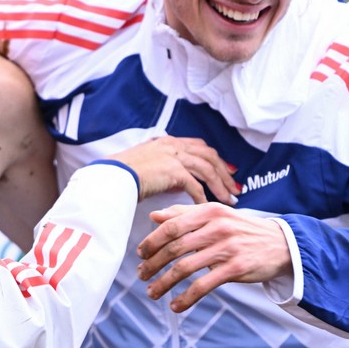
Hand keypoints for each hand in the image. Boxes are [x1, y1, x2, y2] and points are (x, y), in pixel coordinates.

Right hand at [106, 136, 239, 203]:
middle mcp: (173, 145)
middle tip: (236, 186)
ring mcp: (174, 156)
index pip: (199, 147)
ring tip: (230, 200)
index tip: (228, 169)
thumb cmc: (123, 174)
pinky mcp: (173, 170)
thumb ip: (165, 170)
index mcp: (168, 142)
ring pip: (207, 169)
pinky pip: (195, 185)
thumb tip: (179, 183)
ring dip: (220, 185)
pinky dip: (203, 196)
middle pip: (209, 156)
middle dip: (225, 172)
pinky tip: (207, 206)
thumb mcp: (147, 166)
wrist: (112, 176)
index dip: (216, 158)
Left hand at [135, 204, 291, 311]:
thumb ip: (184, 214)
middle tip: (141, 275)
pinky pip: (203, 286)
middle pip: (174, 248)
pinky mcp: (236, 269)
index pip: (171, 226)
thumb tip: (154, 217)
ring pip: (184, 268)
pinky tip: (175, 305)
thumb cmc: (241, 229)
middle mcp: (217, 228)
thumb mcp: (216, 214)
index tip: (141, 254)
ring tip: (152, 292)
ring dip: (164, 283)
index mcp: (209, 212)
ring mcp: (226, 248)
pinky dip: (186, 298)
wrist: (281, 243)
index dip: (152, 241)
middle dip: (153, 264)